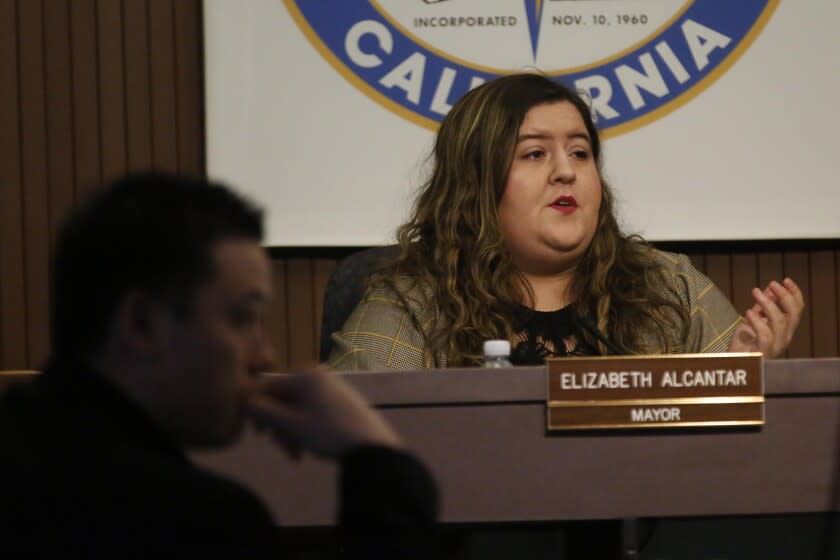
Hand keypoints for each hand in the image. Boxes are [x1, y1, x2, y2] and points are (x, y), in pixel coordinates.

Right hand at [246, 366, 400, 459]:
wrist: (371, 446)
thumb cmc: (328, 432)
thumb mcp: (291, 425)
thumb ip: (265, 412)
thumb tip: (246, 403)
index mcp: (304, 375)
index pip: (269, 387)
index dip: (257, 410)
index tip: (257, 435)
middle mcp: (317, 375)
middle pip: (284, 400)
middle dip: (279, 427)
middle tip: (283, 450)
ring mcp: (331, 387)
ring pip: (297, 409)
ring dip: (291, 432)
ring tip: (296, 455)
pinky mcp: (341, 400)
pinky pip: (312, 412)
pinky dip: (305, 429)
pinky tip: (307, 449)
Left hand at [727, 278, 804, 357]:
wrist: (733, 362)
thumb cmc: (744, 342)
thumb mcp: (754, 319)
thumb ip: (763, 305)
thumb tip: (770, 288)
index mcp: (785, 329)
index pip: (797, 309)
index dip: (794, 294)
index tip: (786, 280)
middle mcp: (784, 337)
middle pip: (793, 314)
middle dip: (784, 296)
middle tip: (772, 283)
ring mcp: (776, 346)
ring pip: (780, 322)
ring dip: (768, 303)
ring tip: (755, 291)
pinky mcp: (764, 352)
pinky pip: (765, 335)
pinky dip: (758, 321)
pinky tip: (748, 312)